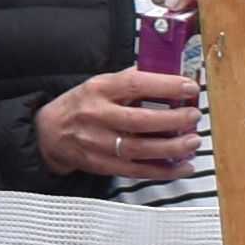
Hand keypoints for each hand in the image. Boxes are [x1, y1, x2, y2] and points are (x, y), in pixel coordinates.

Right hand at [39, 66, 205, 182]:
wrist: (50, 134)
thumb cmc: (81, 105)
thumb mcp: (100, 84)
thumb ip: (131, 80)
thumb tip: (169, 73)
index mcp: (99, 90)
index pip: (135, 85)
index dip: (165, 86)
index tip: (189, 88)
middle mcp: (97, 116)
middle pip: (140, 121)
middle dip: (173, 120)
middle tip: (194, 116)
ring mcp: (98, 144)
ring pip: (140, 149)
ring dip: (172, 148)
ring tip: (193, 141)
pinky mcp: (102, 165)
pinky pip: (137, 171)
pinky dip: (163, 171)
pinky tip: (182, 166)